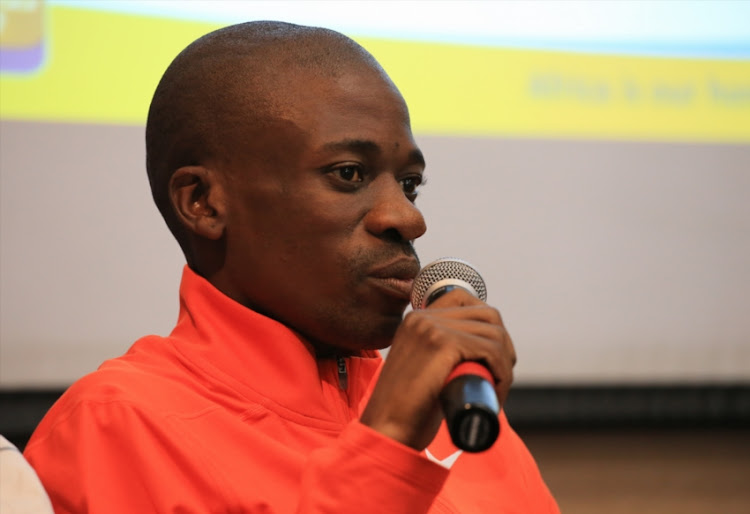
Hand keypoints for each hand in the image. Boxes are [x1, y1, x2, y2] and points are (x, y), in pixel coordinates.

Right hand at [360, 288, 515, 449]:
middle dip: (503, 345)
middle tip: (500, 376)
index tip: (493, 357)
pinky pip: (490, 350)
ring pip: (493, 333)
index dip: (489, 327)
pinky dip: (502, 372)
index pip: (467, 300)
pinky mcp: (442, 344)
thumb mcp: (422, 369)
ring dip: (505, 364)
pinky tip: (497, 390)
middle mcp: (423, 317)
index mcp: (417, 319)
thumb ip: (437, 355)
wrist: (387, 430)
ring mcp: (432, 328)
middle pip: (487, 315)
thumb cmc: (408, 410)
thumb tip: (474, 357)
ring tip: (497, 390)